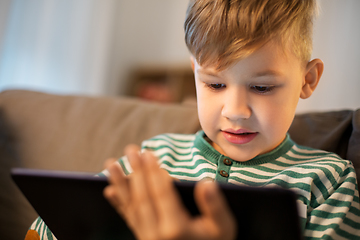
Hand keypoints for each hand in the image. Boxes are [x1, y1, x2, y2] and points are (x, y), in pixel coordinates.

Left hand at [104, 144, 236, 239]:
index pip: (162, 194)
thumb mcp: (223, 228)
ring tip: (111, 164)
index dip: (154, 172)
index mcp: (176, 229)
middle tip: (132, 149)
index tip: (148, 153)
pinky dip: (118, 204)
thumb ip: (215, 207)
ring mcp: (147, 238)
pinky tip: (109, 191)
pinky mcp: (143, 239)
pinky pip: (128, 219)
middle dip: (136, 171)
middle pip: (143, 197)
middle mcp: (157, 234)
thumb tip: (206, 183)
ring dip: (120, 183)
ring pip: (131, 206)